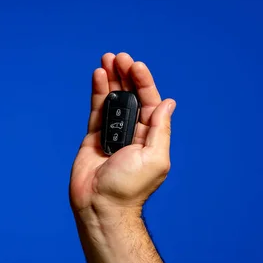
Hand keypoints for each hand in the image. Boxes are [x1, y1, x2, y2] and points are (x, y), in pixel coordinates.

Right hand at [69, 52, 175, 216]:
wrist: (100, 206)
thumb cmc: (128, 188)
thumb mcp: (154, 157)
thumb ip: (159, 129)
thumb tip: (169, 103)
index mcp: (150, 137)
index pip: (150, 103)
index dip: (144, 83)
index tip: (137, 66)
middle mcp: (133, 133)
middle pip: (131, 97)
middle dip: (127, 75)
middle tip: (120, 56)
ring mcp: (113, 134)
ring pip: (113, 100)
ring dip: (112, 78)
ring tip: (107, 58)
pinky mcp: (94, 136)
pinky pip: (97, 109)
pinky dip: (98, 92)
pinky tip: (98, 74)